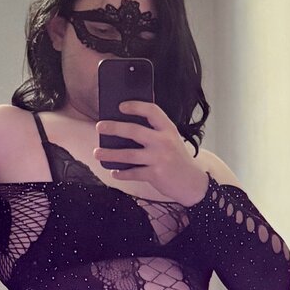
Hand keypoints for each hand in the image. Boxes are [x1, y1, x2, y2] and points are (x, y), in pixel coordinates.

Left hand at [94, 101, 209, 205]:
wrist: (192, 183)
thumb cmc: (177, 159)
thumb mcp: (172, 140)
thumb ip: (155, 133)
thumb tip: (125, 129)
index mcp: (168, 129)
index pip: (152, 111)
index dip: (136, 106)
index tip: (121, 106)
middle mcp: (164, 142)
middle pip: (134, 131)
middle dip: (114, 128)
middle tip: (99, 127)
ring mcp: (159, 158)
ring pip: (129, 154)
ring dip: (110, 154)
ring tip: (97, 153)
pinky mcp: (155, 175)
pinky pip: (133, 173)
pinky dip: (122, 173)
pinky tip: (114, 172)